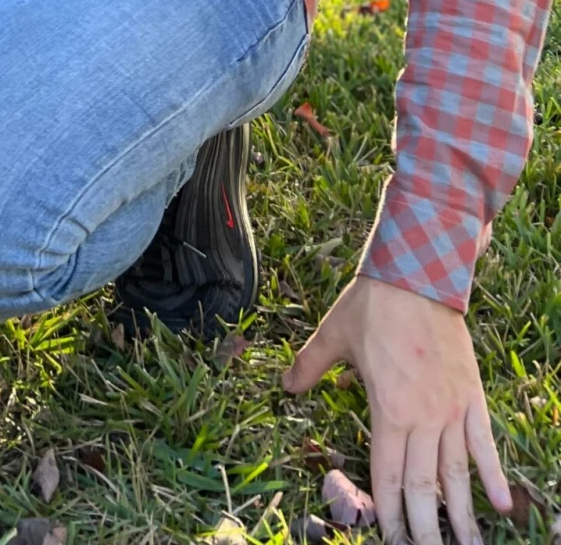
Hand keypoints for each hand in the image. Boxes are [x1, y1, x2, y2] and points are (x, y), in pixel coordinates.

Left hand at [283, 275, 510, 544]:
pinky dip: (495, 475)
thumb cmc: (373, 304)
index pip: (387, 475)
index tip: (391, 540)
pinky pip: (485, 443)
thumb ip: (310, 366)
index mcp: (388, 409)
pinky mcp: (474, 396)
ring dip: (462, 515)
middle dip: (424, 528)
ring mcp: (452, 409)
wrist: (418, 273)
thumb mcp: (333, 334)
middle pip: (424, 486)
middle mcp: (424, 418)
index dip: (389, 513)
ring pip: (458, 475)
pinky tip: (504, 507)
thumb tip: (285, 386)